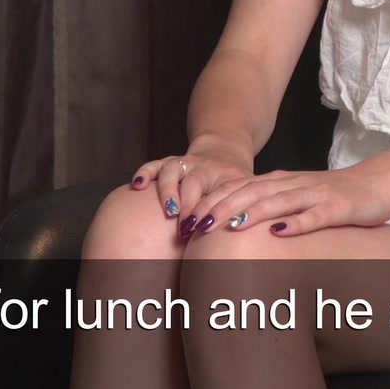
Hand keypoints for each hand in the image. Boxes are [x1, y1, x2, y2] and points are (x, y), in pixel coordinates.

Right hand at [131, 140, 254, 226]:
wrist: (224, 153)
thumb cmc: (235, 182)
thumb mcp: (246, 192)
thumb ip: (244, 209)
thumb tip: (251, 235)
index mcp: (226, 175)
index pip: (219, 192)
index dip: (211, 211)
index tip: (204, 229)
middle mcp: (204, 167)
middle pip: (194, 181)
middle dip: (189, 204)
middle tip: (185, 226)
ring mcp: (186, 163)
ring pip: (173, 170)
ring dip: (168, 189)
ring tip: (168, 209)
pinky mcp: (170, 162)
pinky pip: (154, 164)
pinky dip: (145, 173)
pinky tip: (138, 185)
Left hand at [190, 162, 389, 237]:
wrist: (378, 183)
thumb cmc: (335, 196)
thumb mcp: (298, 198)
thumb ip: (270, 208)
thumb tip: (234, 229)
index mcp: (282, 182)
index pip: (240, 188)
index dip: (213, 201)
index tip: (186, 217)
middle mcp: (294, 184)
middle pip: (252, 193)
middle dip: (222, 207)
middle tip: (195, 224)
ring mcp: (316, 195)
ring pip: (279, 201)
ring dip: (252, 213)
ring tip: (228, 227)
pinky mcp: (338, 208)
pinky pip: (315, 216)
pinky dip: (297, 223)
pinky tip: (281, 233)